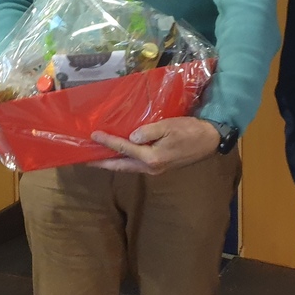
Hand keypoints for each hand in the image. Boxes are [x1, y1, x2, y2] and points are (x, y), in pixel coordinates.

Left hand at [87, 117, 220, 174]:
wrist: (209, 140)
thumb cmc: (189, 131)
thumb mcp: (169, 126)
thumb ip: (148, 131)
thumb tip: (131, 137)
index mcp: (152, 157)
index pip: (124, 148)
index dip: (108, 141)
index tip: (94, 135)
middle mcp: (150, 167)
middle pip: (121, 165)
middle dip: (102, 163)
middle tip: (85, 159)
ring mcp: (155, 169)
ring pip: (128, 167)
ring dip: (112, 162)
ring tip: (97, 157)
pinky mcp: (159, 166)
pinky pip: (136, 164)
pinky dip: (124, 160)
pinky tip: (118, 154)